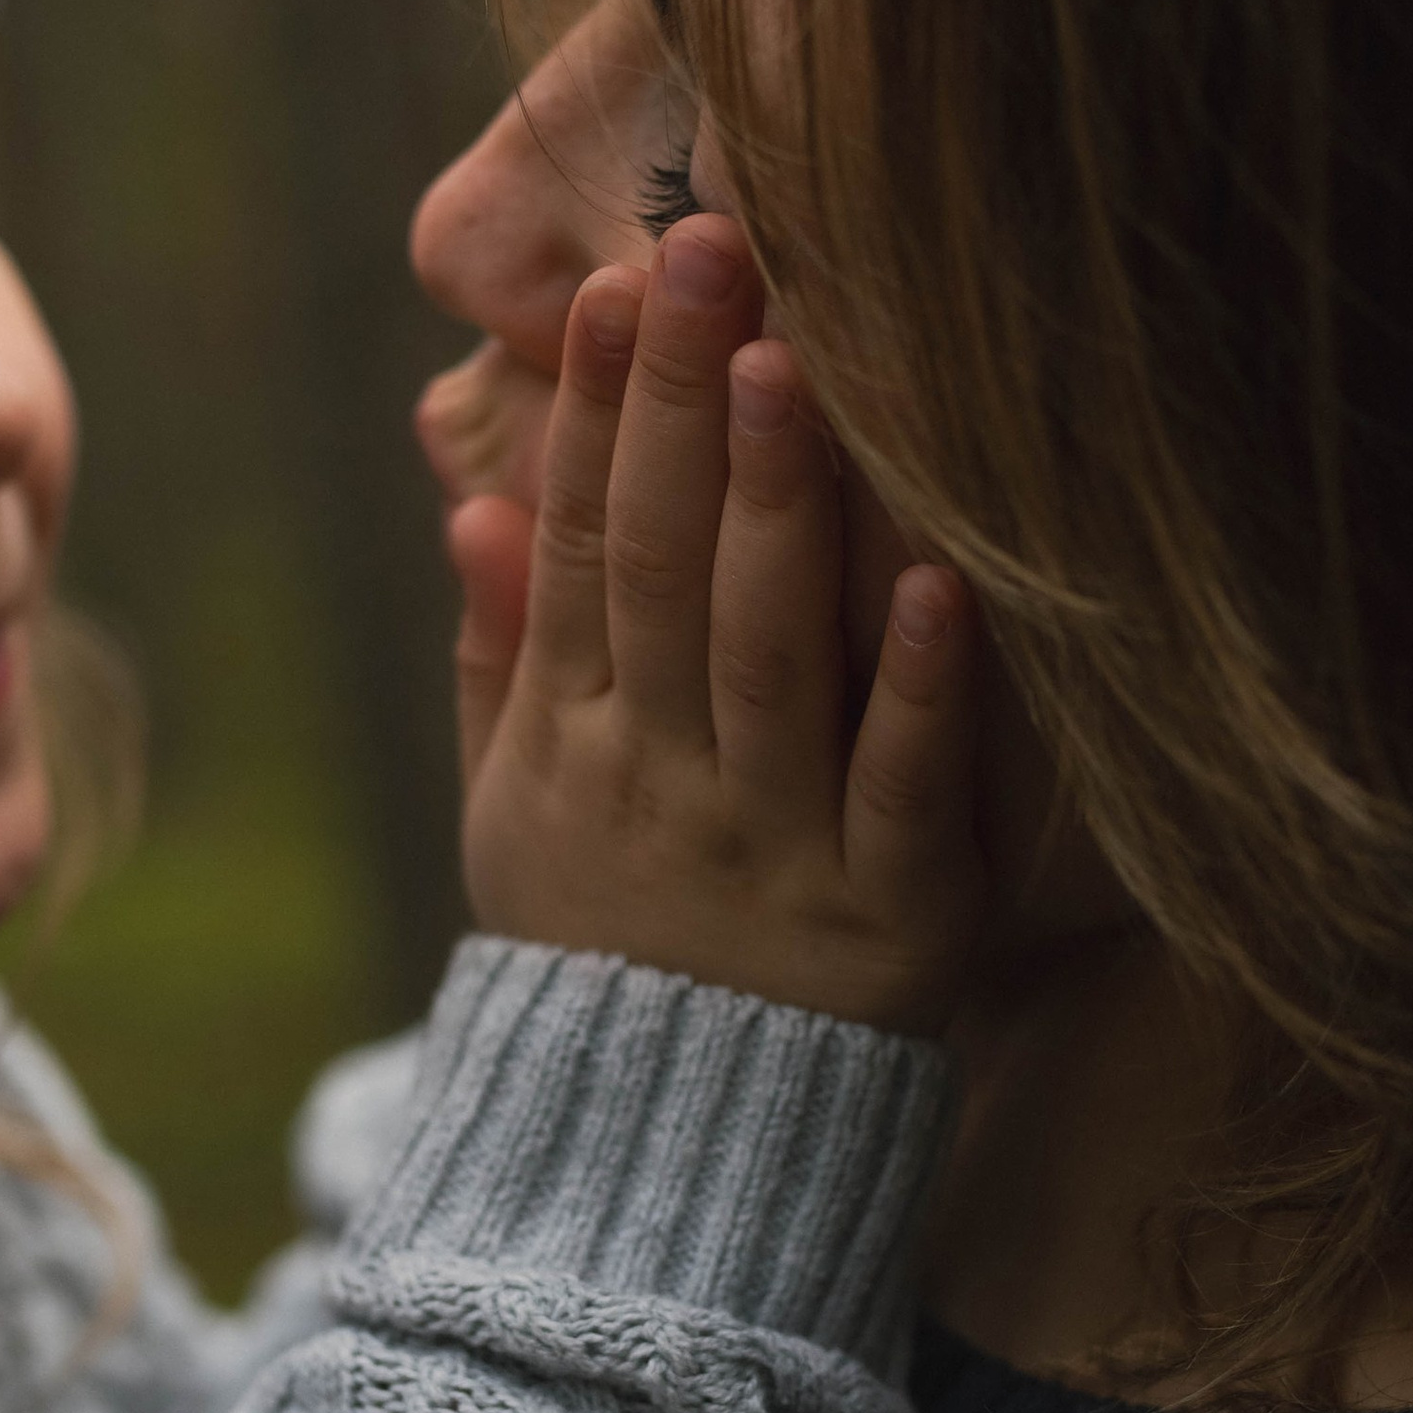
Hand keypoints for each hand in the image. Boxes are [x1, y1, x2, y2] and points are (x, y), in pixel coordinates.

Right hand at [453, 219, 984, 1039]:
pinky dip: (916, 695)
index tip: (611, 287)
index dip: (593, 416)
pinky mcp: (887, 917)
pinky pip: (899, 792)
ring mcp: (772, 847)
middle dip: (675, 408)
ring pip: (766, 657)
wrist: (664, 1162)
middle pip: (661, 569)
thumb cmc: (604, 950)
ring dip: (777, 510)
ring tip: (790, 367)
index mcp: (572, 744)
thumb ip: (501, 658)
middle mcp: (660, 780)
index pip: (576, 551)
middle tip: (704, 250)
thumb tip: (472, 502)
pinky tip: (940, 586)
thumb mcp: (515, 814)